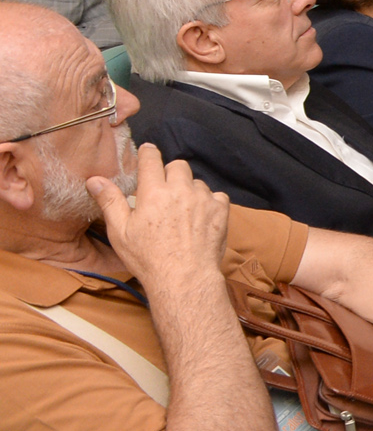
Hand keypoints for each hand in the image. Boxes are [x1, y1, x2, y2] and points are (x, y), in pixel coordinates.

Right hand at [88, 144, 229, 289]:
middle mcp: (181, 190)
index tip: (148, 152)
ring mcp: (204, 199)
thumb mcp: (120, 232)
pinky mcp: (221, 210)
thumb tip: (95, 180)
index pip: (151, 160)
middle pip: (178, 166)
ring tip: (181, 211)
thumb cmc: (148, 258)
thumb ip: (109, 201)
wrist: (184, 278)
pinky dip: (209, 203)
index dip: (148, 153)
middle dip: (170, 174)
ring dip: (189, 190)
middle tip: (163, 192)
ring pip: (197, 182)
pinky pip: (217, 196)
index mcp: (154, 192)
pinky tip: (200, 218)